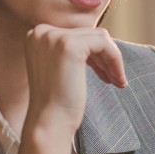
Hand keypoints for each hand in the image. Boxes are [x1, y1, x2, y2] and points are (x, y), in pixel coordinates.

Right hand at [22, 24, 126, 141]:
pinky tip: (117, 80)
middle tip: (113, 78)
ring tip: (116, 80)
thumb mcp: (59, 67)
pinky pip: (104, 44)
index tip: (103, 73)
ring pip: (99, 37)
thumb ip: (71, 50)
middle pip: (89, 34)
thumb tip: (101, 39)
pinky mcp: (70, 46)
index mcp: (37, 35)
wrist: (49, 122)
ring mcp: (55, 37)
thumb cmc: (56, 102)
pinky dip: (115, 60)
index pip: (77, 34)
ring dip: (112, 59)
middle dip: (104, 57)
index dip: (94, 53)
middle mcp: (42, 31)